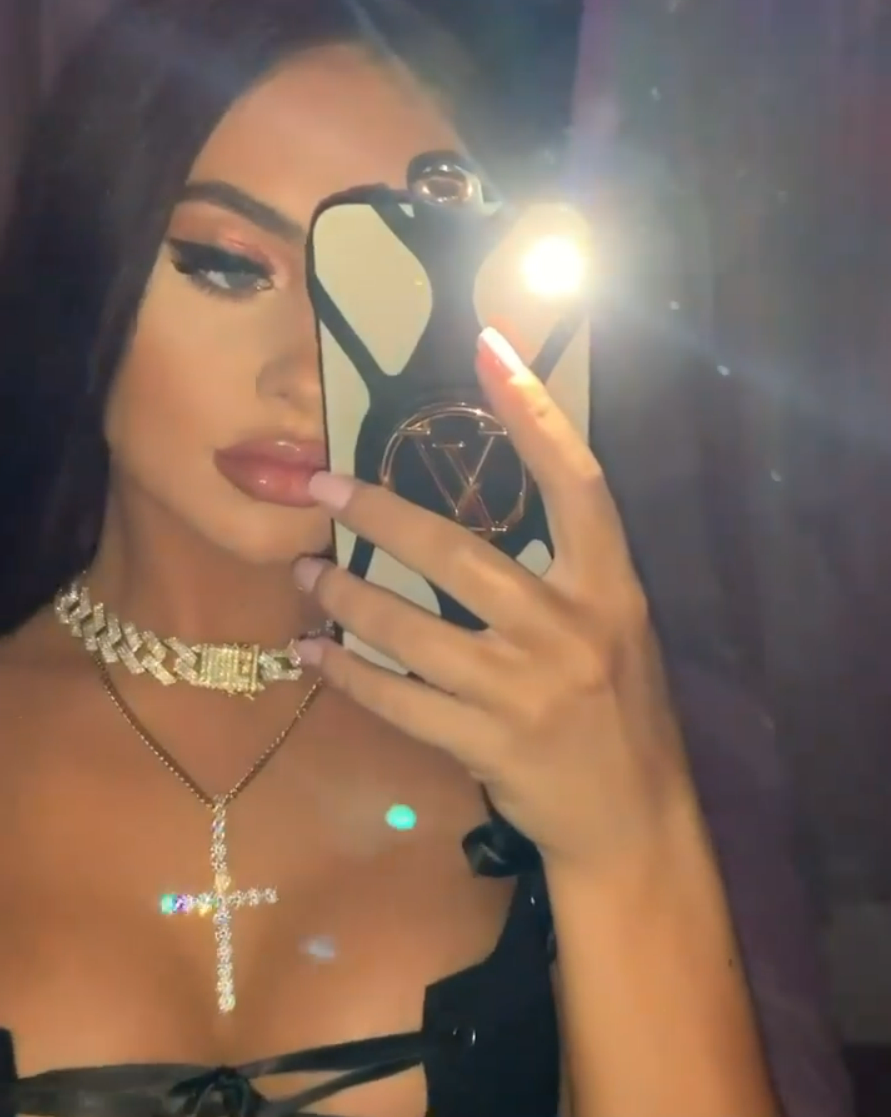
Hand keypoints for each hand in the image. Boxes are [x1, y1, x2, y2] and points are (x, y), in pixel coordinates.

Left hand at [293, 328, 689, 868]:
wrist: (632, 821)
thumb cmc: (621, 712)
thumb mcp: (614, 628)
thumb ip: (563, 574)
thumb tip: (480, 513)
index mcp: (610, 588)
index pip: (577, 482)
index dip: (535, 414)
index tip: (488, 350)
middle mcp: (570, 629)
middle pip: (459, 552)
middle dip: (381, 515)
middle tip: (322, 486)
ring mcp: (525, 690)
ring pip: (412, 630)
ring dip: (347, 598)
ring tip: (305, 576)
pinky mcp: (487, 743)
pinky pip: (398, 700)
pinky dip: (347, 673)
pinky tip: (312, 653)